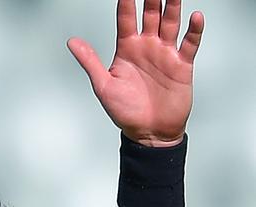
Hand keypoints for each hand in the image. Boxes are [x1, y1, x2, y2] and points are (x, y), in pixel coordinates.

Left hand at [68, 0, 203, 146]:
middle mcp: (147, 47)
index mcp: (127, 50)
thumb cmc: (124, 112)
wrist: (148, 133)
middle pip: (151, 15)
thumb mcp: (103, 85)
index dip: (126, 2)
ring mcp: (165, 54)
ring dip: (173, 7)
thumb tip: (72, 41)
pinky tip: (195, 16)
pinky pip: (190, 43)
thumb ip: (90, 61)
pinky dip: (194, 30)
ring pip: (170, 23)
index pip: (126, 19)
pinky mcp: (182, 65)